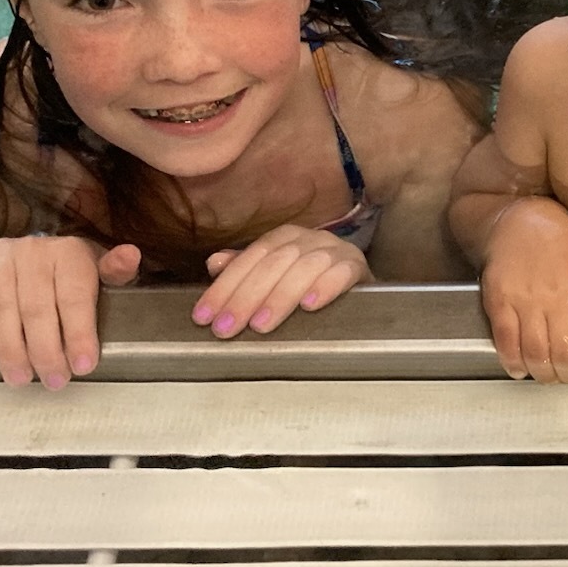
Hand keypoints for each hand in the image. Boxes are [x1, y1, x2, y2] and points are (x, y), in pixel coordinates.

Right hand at [0, 236, 141, 389]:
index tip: (82, 366)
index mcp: (69, 252)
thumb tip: (130, 256)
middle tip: (53, 381)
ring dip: (11, 348)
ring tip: (20, 377)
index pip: (74, 298)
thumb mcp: (97, 269)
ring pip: (2, 307)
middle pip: (37, 308)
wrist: (24, 252)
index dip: (79, 334)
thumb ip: (116, 272)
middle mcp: (32, 250)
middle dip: (46, 351)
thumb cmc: (67, 271)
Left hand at [195, 225, 369, 336]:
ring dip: (280, 296)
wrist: (362, 288)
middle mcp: (309, 239)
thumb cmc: (312, 284)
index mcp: (284, 238)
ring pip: (304, 267)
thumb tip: (214, 263)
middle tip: (226, 328)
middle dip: (245, 297)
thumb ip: (246, 270)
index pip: (250, 258)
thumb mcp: (276, 277)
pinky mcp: (358, 267)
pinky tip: (310, 305)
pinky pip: (343, 272)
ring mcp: (336, 250)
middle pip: (273, 263)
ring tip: (260, 325)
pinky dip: (326, 286)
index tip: (204, 317)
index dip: (224, 287)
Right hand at [480, 197, 567, 382]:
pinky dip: (514, 361)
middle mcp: (558, 297)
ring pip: (536, 352)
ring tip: (552, 376)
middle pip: (566, 353)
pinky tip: (522, 369)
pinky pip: (507, 340)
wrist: (519, 220)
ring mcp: (527, 300)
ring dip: (545, 373)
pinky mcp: (500, 301)